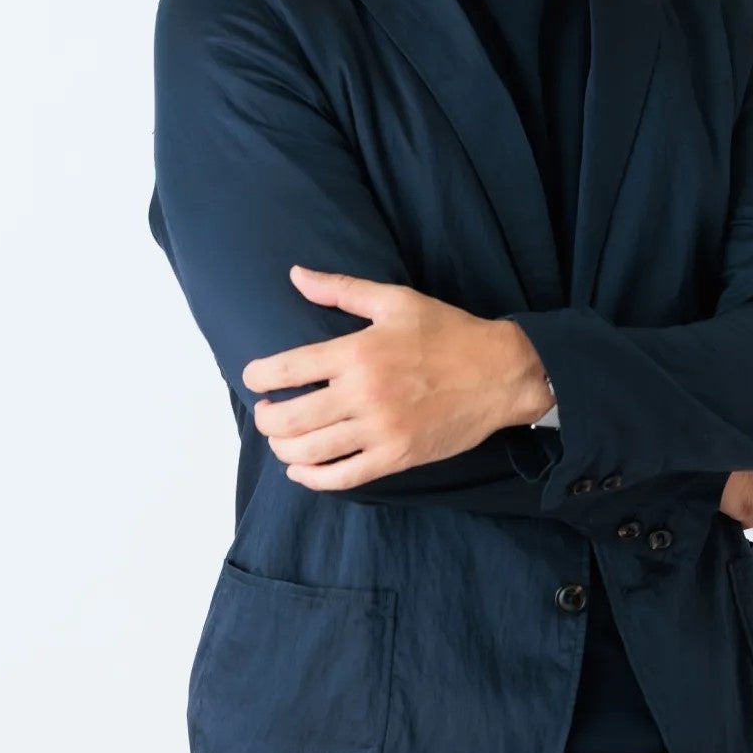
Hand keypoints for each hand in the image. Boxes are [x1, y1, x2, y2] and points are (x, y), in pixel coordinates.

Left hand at [243, 267, 527, 490]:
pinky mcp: (396, 457)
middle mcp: (363, 394)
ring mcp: (379, 430)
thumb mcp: (395, 300)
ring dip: (284, 448)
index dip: (260, 376)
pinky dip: (313, 478)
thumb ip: (341, 289)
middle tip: (266, 413)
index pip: (289, 369)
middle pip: (291, 417)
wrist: (500, 373)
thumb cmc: (447, 332)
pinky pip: (342, 477)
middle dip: (267, 418)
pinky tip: (302, 470)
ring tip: (281, 439)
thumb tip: (296, 274)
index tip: (253, 378)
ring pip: (310, 451)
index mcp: (358, 352)